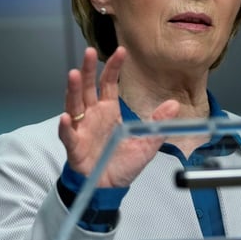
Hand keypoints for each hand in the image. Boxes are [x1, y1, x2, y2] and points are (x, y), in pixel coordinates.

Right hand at [57, 46, 178, 186]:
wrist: (109, 188)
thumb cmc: (123, 163)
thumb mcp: (147, 142)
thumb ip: (158, 123)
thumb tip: (174, 104)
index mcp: (109, 111)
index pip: (109, 83)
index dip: (114, 67)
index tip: (121, 51)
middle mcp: (93, 116)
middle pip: (88, 88)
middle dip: (88, 69)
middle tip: (89, 52)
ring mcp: (82, 130)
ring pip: (74, 105)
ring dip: (73, 90)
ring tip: (74, 74)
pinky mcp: (75, 147)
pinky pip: (69, 135)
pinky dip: (66, 126)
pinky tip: (66, 117)